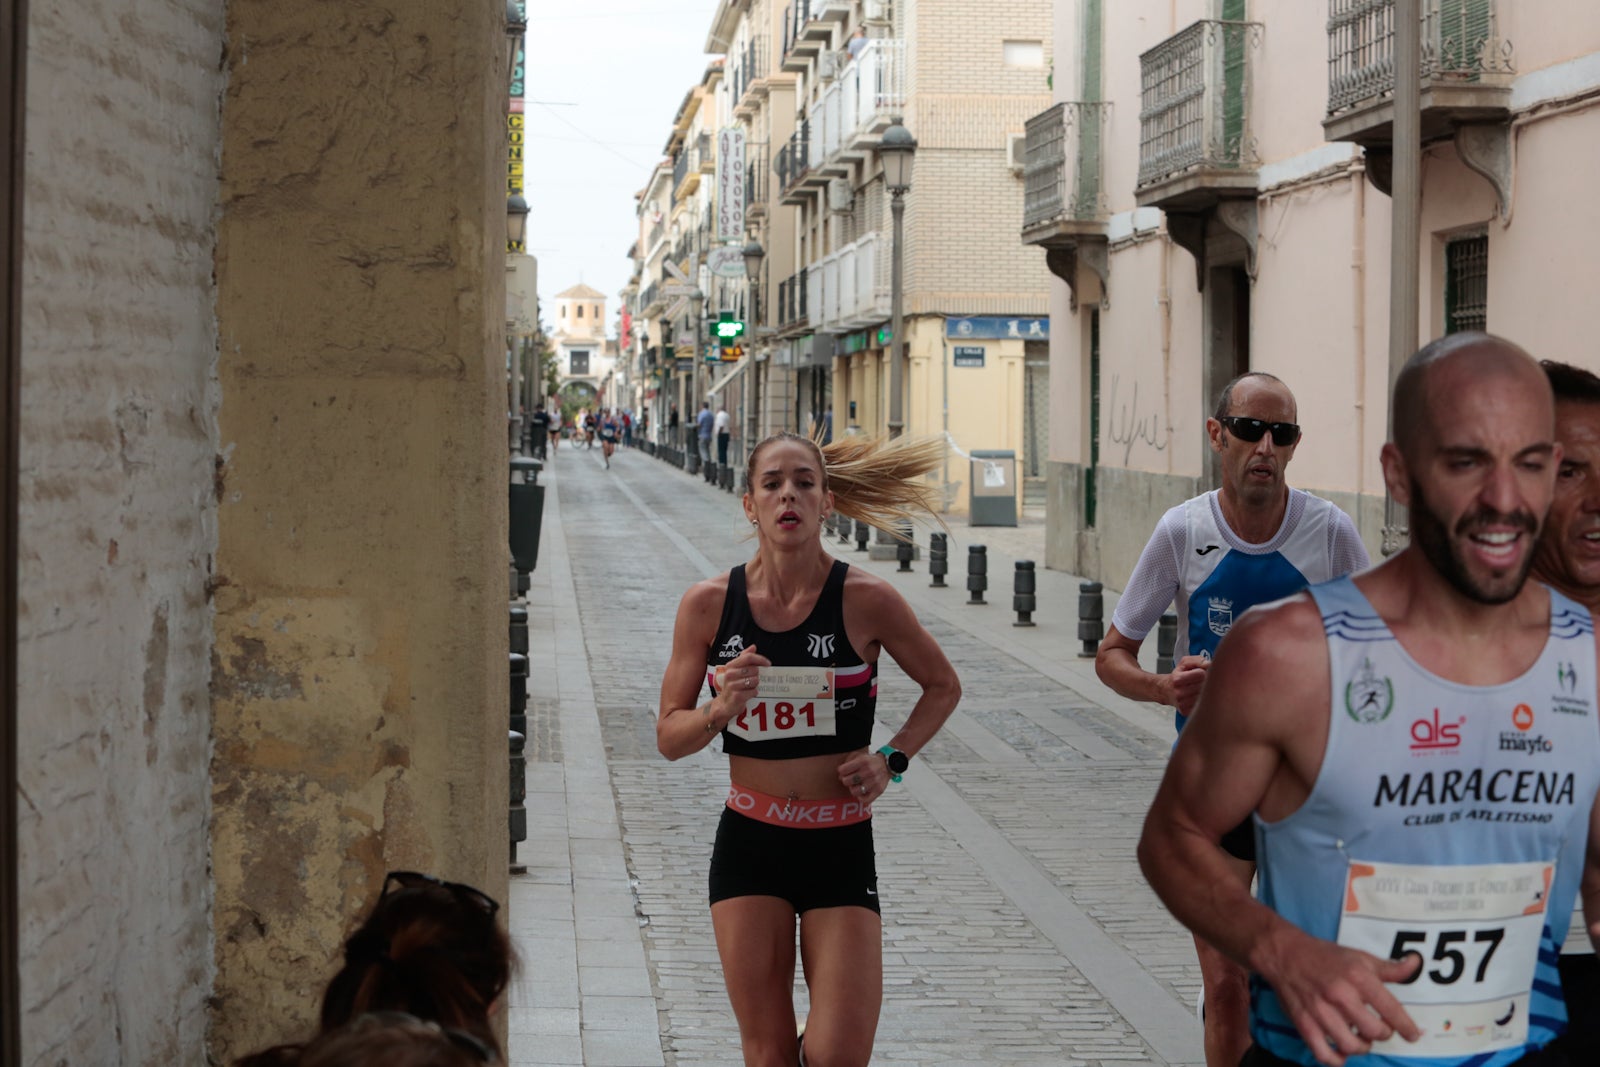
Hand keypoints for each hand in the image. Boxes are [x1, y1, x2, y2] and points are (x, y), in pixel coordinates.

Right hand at [707, 647, 770, 730]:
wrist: (724, 704)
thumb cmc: (732, 685)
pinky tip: (747, 694)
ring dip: (755, 685)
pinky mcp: (737, 696)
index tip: (768, 664)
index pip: (748, 657)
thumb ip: (744, 657)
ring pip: (755, 681)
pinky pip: (754, 691)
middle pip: (754, 669)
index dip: (760, 659)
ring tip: (748, 688)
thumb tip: (753, 647)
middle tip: (750, 680)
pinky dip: (753, 693)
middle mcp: (730, 674)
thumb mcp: (736, 670)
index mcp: (730, 666)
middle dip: (756, 676)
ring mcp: (732, 685)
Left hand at [835, 750, 887, 802]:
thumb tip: (840, 776)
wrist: (888, 764)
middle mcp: (869, 771)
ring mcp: (874, 782)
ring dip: (853, 789)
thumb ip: (847, 762)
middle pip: (846, 781)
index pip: (843, 770)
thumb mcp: (858, 755)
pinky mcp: (879, 790)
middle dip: (846, 780)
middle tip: (850, 779)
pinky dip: (861, 797)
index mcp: (862, 761)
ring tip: (856, 785)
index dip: (841, 771)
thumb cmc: (870, 761)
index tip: (844, 771)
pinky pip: (865, 800)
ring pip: (854, 792)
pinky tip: (861, 792)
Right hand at [1160, 655, 1210, 715]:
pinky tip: (1196, 697)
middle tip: (1200, 681)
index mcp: (1177, 679)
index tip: (1201, 672)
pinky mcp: (1185, 712)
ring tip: (1198, 688)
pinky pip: (1202, 705)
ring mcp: (1182, 704)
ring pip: (1205, 696)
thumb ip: (1197, 660)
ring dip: (1204, 691)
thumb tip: (1209, 664)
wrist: (1165, 690)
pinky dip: (1202, 700)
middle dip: (1205, 682)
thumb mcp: (1184, 663)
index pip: (1201, 674)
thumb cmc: (1178, 675)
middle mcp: (1179, 693)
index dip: (1204, 671)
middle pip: (1204, 685)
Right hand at [1263, 932, 1421, 1066]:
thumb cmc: (1325, 956)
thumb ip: (1390, 968)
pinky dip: (1336, 1060)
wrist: (1285, 954)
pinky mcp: (1304, 1023)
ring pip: (1352, 1046)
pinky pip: (1324, 1054)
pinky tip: (1341, 1052)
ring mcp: (1321, 1011)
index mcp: (1358, 977)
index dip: (1406, 1027)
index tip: (1412, 1035)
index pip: (1391, 1010)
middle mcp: (1340, 995)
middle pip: (1375, 1031)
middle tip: (1378, 1028)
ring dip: (1362, 1046)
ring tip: (1360, 1038)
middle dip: (1382, 1034)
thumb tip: (1416, 964)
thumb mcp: (1360, 957)